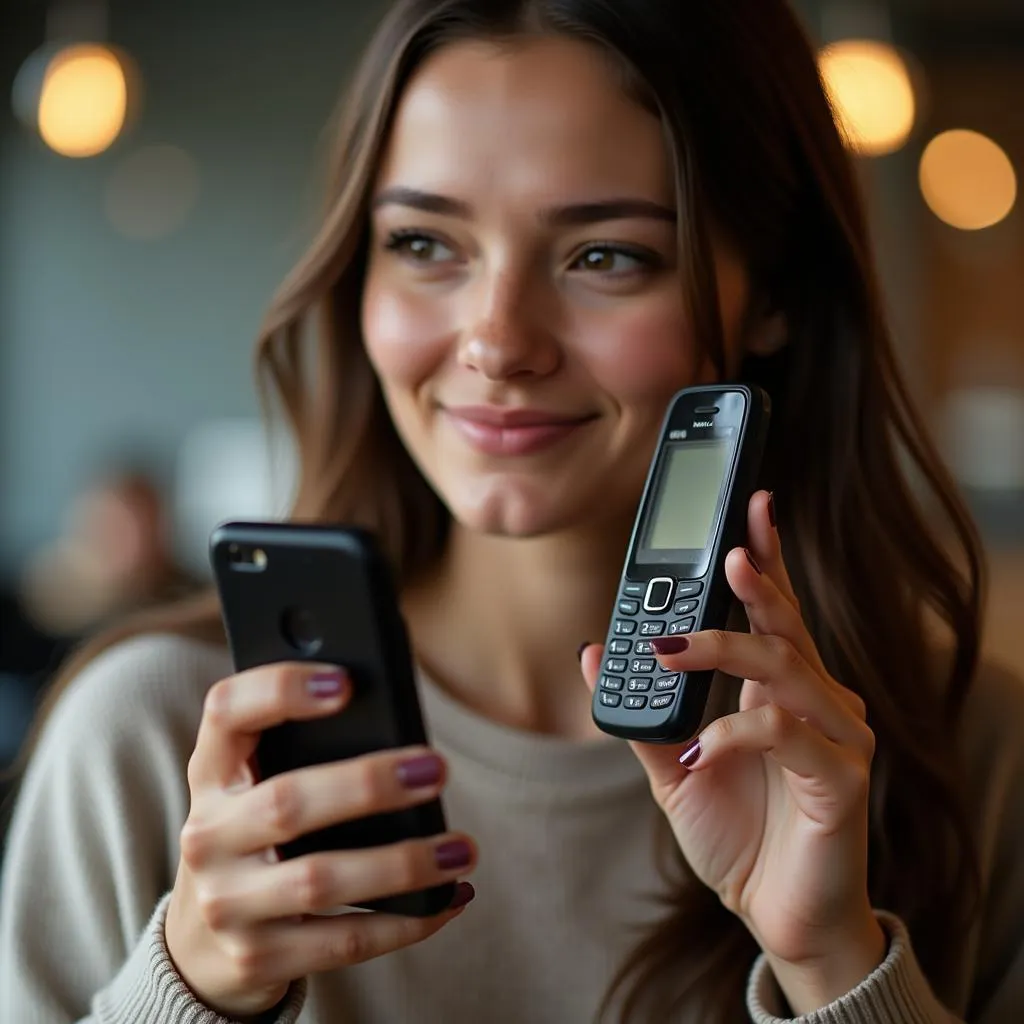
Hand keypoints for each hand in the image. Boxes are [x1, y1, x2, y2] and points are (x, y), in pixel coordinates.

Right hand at [165, 663, 475, 1018]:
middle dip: (368, 785)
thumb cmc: (258, 836)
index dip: (278, 690)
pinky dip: (404, 922)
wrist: (202, 945)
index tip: (345, 682)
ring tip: (461, 849)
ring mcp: (226, 903)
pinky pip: (341, 941)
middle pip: (287, 802)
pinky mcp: (256, 957)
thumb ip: (304, 751)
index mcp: (212, 773)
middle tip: (436, 770)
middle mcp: (208, 836)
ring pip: (319, 880)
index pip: (226, 711)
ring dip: (402, 864)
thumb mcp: (259, 787)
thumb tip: (405, 737)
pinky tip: (448, 898)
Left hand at [581, 491, 884, 1010]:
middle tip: (727, 551)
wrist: (775, 915)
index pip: (776, 610)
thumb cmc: (736, 834)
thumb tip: (593, 653)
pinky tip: (700, 754)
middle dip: (756, 582)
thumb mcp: (673, 770)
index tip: (750, 509)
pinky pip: (786, 734)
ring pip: (784, 668)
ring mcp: (839, 737)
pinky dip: (734, 735)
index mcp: (782, 689)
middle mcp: (818, 701)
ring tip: (668, 650)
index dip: (767, 559)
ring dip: (722, 651)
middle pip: (784, 625)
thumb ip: (642, 713)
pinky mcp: (843, 779)